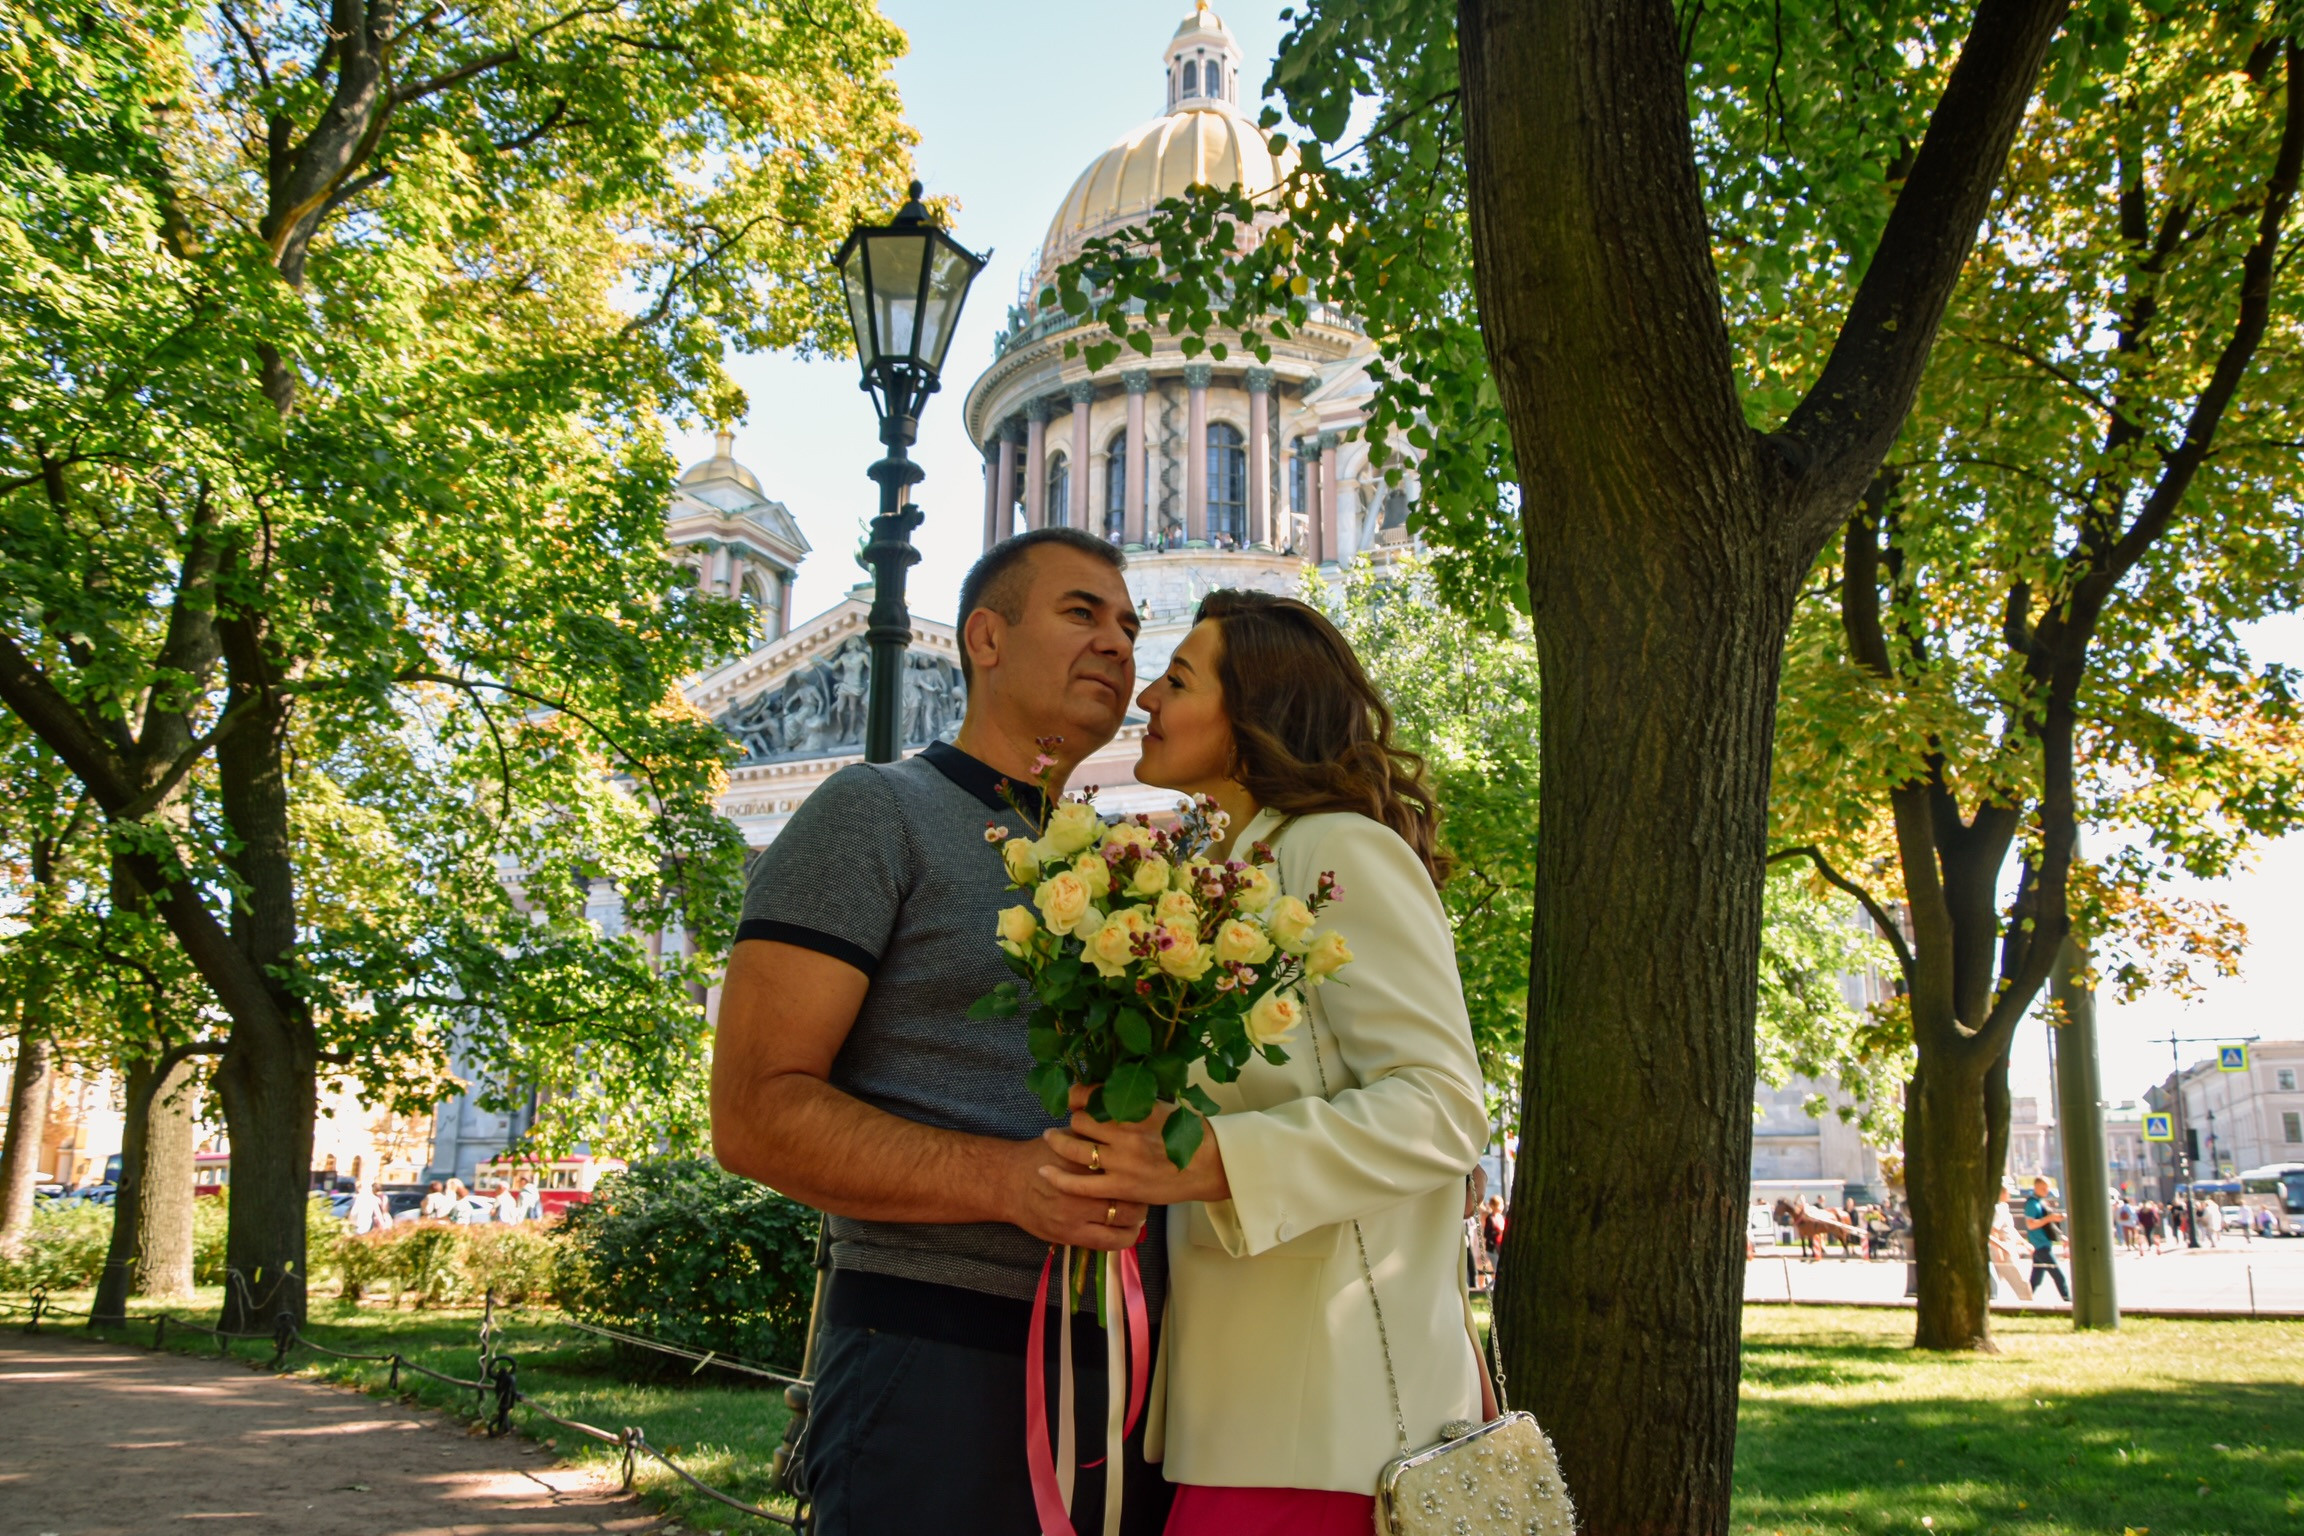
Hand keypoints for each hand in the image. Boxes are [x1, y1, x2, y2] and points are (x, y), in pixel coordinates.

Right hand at [996, 1137, 1146, 1250]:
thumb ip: (1095, 1137)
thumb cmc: (1041, 1155)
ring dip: (1137, 1218)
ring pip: (1124, 1223)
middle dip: (1143, 1195)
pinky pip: (1108, 1243)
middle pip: (1131, 1197)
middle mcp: (1081, 1190)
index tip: (1144, 1169)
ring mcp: (1075, 1216)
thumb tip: (1127, 1130)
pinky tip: (1128, 1229)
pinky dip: (1125, 1238)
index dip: (1140, 1170)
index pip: (1125, 1169)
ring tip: (1138, 1211)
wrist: (1008, 1182)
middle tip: (1144, 1191)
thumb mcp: (1068, 1136)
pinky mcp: (1070, 1236)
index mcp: (1083, 1161)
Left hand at [1040, 1084, 1229, 1206]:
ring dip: (1058, 1141)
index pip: (1091, 1095)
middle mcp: (1125, 1133)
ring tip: (1051, 1138)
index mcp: (1135, 1108)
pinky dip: (1059, 1177)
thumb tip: (1106, 1089)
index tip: (1075, 1099)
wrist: (1210, 1165)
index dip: (1077, 1096)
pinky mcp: (1121, 1187)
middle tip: (1071, 1122)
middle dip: (1073, 1120)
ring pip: (1075, 1147)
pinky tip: (1044, 1171)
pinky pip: (1081, 1184)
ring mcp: (1121, 1161)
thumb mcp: (1162, 1106)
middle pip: (1080, 1120)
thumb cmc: (1189, 1133)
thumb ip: (1134, 1099)